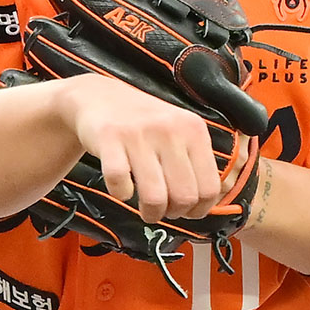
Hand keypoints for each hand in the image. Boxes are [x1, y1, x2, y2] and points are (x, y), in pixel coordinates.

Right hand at [60, 74, 248, 222]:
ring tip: (146, 210)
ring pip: (155, 197)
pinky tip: (122, 188)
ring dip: (150, 213)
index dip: (199, 209)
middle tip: (162, 209)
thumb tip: (201, 207)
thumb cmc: (144, 123)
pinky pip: (120, 184)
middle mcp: (169, 128)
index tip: (186, 211)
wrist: (99, 96)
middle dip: (173, 213)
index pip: (209, 187)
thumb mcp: (178, 132)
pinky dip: (121, 194)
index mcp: (193, 129)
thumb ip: (193, 162)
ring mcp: (138, 132)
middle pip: (184, 196)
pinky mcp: (109, 138)